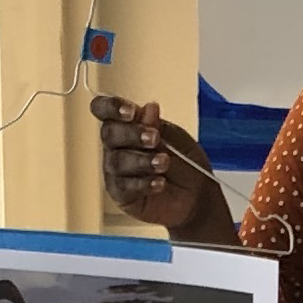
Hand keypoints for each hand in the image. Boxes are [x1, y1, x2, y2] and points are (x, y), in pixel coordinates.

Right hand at [90, 95, 232, 240]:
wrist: (197, 195)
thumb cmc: (184, 162)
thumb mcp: (175, 138)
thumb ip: (158, 125)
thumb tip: (148, 108)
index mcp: (127, 125)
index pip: (105, 110)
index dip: (111, 107)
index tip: (131, 111)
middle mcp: (117, 146)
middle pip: (109, 134)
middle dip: (132, 134)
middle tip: (155, 138)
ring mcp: (116, 172)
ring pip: (117, 161)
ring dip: (142, 160)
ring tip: (164, 163)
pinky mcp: (121, 195)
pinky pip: (123, 187)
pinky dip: (143, 183)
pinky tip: (160, 183)